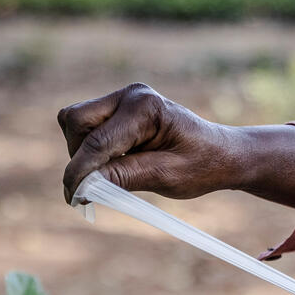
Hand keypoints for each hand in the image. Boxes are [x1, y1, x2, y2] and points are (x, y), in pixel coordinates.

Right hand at [57, 83, 294, 207]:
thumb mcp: (167, 177)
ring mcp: (122, 98)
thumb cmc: (202, 165)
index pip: (98, 142)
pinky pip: (87, 127)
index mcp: (145, 108)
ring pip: (76, 124)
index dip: (80, 172)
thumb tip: (84, 185)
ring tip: (113, 176)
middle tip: (95, 188)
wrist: (221, 154)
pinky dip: (91, 149)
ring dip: (83, 153)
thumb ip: (124, 176)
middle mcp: (130, 95)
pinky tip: (114, 166)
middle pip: (75, 122)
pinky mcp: (118, 109)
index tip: (73, 198)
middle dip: (79, 156)